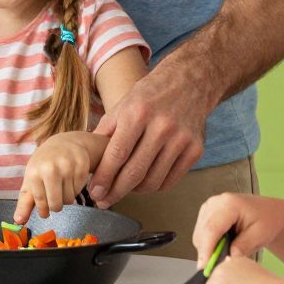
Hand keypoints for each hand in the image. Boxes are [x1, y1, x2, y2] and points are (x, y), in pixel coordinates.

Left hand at [14, 132, 96, 223]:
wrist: (64, 144)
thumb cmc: (43, 164)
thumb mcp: (30, 180)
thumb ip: (24, 203)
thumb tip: (18, 221)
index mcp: (34, 173)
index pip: (41, 203)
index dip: (43, 211)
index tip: (44, 211)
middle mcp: (50, 169)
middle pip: (56, 205)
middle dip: (55, 206)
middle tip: (54, 197)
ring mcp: (67, 166)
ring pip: (69, 199)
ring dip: (66, 197)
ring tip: (62, 185)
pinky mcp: (82, 166)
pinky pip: (80, 190)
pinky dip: (75, 189)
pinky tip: (70, 179)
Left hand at [89, 60, 209, 202]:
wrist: (190, 83)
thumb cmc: (150, 95)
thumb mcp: (123, 105)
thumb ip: (105, 132)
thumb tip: (87, 160)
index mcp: (138, 113)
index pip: (117, 154)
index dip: (104, 177)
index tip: (94, 191)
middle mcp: (162, 127)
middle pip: (135, 172)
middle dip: (115, 191)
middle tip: (103, 201)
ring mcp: (182, 139)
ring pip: (153, 181)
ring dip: (134, 191)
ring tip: (123, 189)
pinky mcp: (195, 150)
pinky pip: (170, 181)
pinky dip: (154, 186)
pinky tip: (144, 183)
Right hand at [190, 192, 283, 265]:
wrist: (269, 212)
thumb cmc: (267, 220)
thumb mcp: (260, 235)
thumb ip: (244, 246)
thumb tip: (229, 257)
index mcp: (229, 204)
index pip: (212, 228)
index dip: (207, 248)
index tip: (206, 265)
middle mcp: (215, 203)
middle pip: (202, 233)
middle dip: (207, 252)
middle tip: (219, 267)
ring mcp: (208, 207)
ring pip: (199, 235)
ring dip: (208, 249)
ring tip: (227, 252)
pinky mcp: (206, 214)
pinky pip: (201, 235)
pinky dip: (208, 245)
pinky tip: (223, 246)